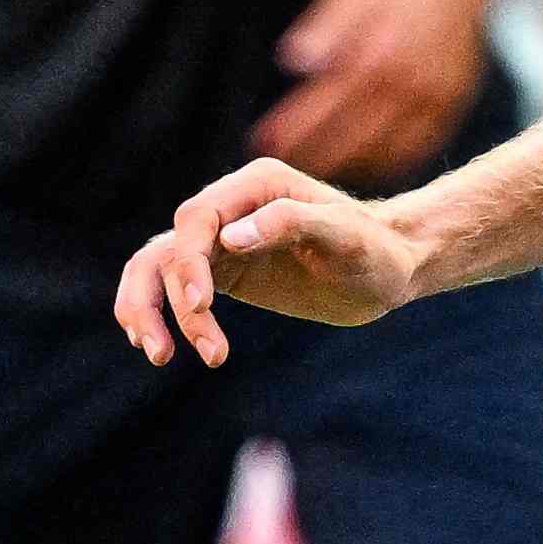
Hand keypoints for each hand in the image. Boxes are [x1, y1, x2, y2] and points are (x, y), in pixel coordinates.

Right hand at [119, 158, 424, 365]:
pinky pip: (175, 288)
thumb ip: (291, 224)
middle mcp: (231, 209)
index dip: (188, 261)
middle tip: (165, 352)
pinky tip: (160, 348)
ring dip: (150, 311)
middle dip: (158, 297)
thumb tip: (229, 238)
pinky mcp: (226, 272)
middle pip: (167, 247)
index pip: (197, 218)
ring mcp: (223, 241)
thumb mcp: (345, 236)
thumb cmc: (375, 249)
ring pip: (159, 269)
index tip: (201, 304)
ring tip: (162, 356)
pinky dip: (160, 314)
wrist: (392, 268)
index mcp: (256, 187)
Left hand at [256, 0, 496, 181]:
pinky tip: (365, 166)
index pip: (325, 104)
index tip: (266, 141)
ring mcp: (434, 100)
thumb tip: (293, 61)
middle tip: (286, 162)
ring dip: (349, 165)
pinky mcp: (451, 107)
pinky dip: (388, 164)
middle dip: (315, 153)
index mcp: (377, 55)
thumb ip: (324, 28)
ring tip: (318, 170)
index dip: (294, 126)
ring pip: (386, 151)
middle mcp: (408, 83)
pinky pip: (417, 150)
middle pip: (352, 135)